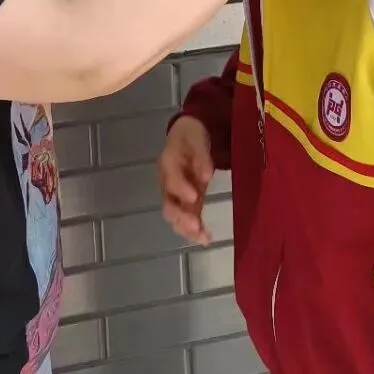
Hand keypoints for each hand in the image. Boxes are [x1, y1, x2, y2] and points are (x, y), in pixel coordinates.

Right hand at [158, 116, 214, 244]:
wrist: (187, 133)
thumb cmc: (191, 134)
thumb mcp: (196, 138)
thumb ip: (201, 156)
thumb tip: (205, 176)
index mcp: (167, 163)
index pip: (171, 178)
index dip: (181, 189)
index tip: (195, 197)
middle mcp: (167, 182)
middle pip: (168, 204)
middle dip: (181, 217)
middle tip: (196, 225)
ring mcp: (176, 194)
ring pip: (176, 216)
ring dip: (187, 229)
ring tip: (203, 238)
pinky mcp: (186, 201)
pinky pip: (186, 218)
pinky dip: (194, 230)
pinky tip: (206, 239)